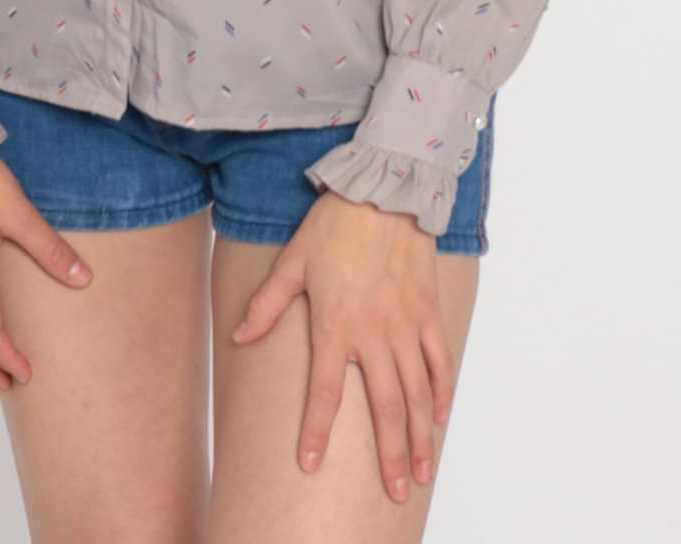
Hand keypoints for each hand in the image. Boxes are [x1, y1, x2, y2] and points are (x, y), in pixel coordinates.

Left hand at [227, 189, 455, 503]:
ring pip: (416, 393)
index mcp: (335, 324)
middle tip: (396, 491)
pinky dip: (442, 391)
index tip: (310, 465)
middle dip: (389, 455)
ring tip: (420, 472)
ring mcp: (406, 324)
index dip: (316, 431)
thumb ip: (267, 304)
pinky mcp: (428, 310)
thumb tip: (238, 338)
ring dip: (418, 436)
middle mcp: (374, 333)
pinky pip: (439, 360)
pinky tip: (439, 418)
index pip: (324, 391)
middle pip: (383, 407)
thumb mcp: (292, 261)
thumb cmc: (334, 225)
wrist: (384, 189)